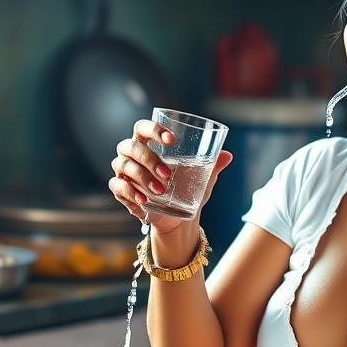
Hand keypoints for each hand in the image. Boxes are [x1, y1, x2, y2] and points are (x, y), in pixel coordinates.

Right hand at [108, 118, 233, 233]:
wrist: (177, 218)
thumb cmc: (186, 189)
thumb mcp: (202, 178)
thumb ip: (212, 165)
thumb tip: (228, 155)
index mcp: (148, 143)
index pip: (143, 128)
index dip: (154, 130)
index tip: (172, 139)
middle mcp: (131, 154)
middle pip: (131, 146)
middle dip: (149, 159)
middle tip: (168, 174)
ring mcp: (123, 171)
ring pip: (124, 165)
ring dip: (142, 177)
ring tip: (161, 191)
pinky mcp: (120, 190)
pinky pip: (118, 186)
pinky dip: (130, 192)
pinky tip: (144, 200)